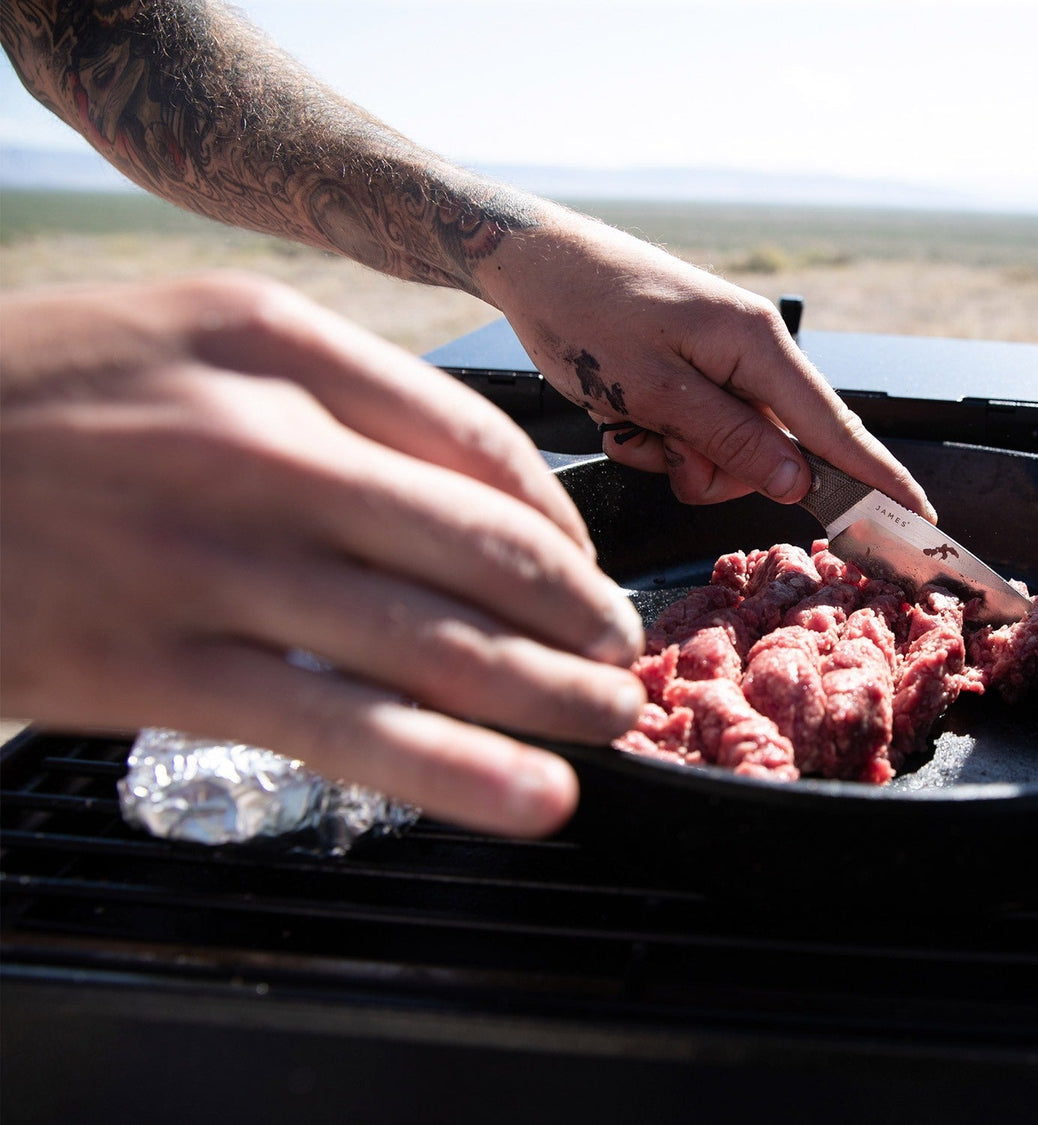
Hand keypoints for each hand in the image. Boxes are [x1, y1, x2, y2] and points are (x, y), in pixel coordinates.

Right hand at [0, 273, 645, 836]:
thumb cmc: (46, 404)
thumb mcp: (190, 344)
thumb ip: (337, 399)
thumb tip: (481, 487)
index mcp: (274, 343)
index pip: (476, 442)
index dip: (559, 524)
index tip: (585, 569)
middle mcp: (257, 440)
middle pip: (481, 545)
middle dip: (578, 615)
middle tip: (620, 657)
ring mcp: (211, 557)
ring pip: (434, 642)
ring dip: (548, 694)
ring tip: (610, 726)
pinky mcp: (160, 667)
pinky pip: (342, 727)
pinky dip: (455, 770)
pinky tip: (529, 798)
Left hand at [478, 203, 938, 519]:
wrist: (530, 261)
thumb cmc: (585, 312)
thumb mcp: (653, 388)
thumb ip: (729, 438)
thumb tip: (799, 483)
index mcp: (755, 345)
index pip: (834, 427)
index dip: (876, 477)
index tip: (917, 517)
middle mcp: (749, 352)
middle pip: (771, 452)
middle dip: (715, 468)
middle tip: (656, 445)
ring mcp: (720, 362)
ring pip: (728, 451)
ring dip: (676, 455)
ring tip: (627, 421)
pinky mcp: (691, 370)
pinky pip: (694, 433)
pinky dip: (657, 438)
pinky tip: (620, 413)